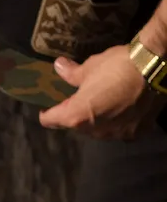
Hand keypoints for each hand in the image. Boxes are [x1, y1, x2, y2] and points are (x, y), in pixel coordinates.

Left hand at [39, 46, 161, 139]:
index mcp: (76, 116)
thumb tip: (58, 67)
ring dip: (98, 121)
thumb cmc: (117, 65)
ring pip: (98, 131)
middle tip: (82, 99)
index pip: (51, 120)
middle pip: (76, 126)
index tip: (48, 107)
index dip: (47, 113)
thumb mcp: (91, 67)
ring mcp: (115, 135)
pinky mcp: (134, 134)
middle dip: (76, 115)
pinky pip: (120, 131)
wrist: (155, 67)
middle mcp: (94, 131)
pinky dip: (119, 123)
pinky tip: (123, 110)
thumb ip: (71, 73)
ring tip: (105, 104)